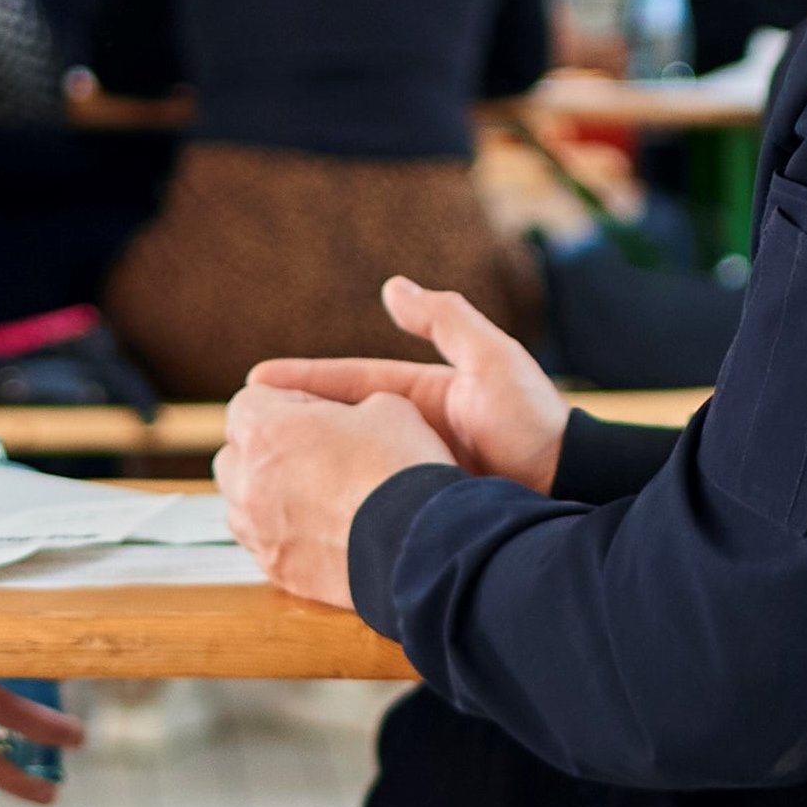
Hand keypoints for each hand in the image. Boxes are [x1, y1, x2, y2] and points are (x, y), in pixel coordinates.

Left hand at [218, 383, 452, 606]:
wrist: (417, 547)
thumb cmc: (401, 469)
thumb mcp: (387, 406)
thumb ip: (346, 405)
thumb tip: (344, 419)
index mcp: (264, 430)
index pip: (249, 402)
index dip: (287, 402)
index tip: (319, 414)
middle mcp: (247, 481)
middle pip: (234, 453)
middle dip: (265, 449)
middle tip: (311, 452)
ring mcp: (257, 531)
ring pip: (241, 502)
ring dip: (268, 492)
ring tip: (315, 493)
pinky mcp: (277, 570)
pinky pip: (265, 542)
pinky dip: (284, 532)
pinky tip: (324, 528)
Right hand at [241, 278, 568, 487]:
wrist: (569, 492)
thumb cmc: (534, 425)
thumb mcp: (491, 361)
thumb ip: (446, 321)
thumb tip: (392, 288)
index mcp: (420, 397)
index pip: (346, 386)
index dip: (300, 385)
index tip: (254, 386)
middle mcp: (410, 435)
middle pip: (336, 428)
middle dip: (289, 427)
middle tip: (238, 432)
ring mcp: (411, 474)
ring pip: (342, 470)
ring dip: (302, 470)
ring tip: (251, 477)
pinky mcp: (416, 513)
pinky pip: (363, 508)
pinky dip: (331, 509)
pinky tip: (296, 519)